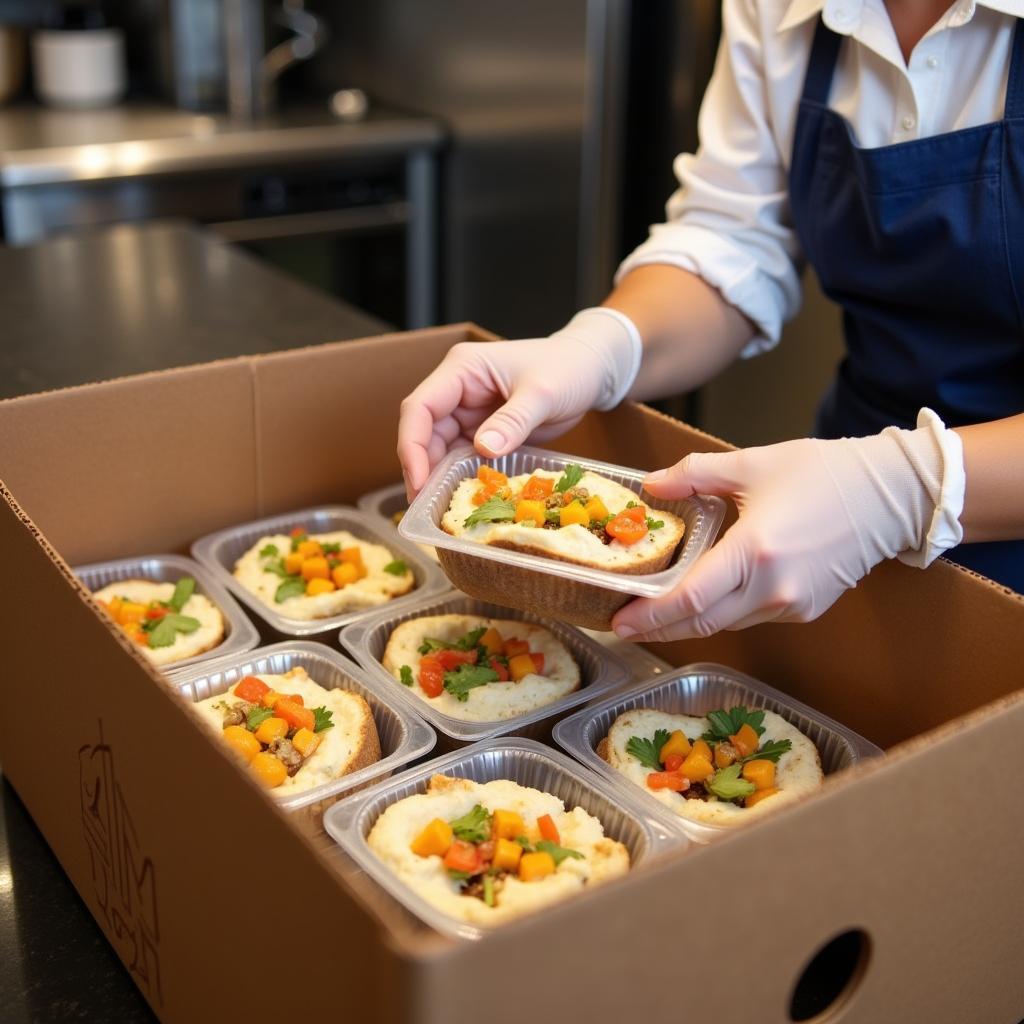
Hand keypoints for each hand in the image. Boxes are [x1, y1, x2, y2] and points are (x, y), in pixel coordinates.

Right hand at [397, 308, 640, 495]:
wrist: (590, 370)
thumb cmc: (568, 368)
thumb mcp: (543, 393)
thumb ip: (513, 420)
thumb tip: (482, 449)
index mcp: (462, 370)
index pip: (420, 407)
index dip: (412, 445)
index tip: (419, 480)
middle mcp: (457, 390)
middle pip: (424, 432)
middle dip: (421, 468)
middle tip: (424, 507)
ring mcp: (469, 412)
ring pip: (440, 448)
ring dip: (438, 477)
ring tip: (438, 510)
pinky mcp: (484, 431)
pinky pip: (462, 457)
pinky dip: (460, 477)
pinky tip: (462, 499)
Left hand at [612, 421, 959, 641]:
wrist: (890, 495)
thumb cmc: (822, 473)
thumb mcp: (750, 463)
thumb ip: (694, 475)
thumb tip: (651, 485)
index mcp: (753, 551)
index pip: (689, 600)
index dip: (649, 616)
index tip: (618, 621)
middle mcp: (772, 588)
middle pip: (702, 623)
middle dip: (658, 628)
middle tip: (622, 624)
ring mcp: (792, 604)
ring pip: (726, 623)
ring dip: (689, 622)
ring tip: (653, 610)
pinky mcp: (806, 609)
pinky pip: (752, 616)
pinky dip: (723, 611)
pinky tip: (704, 598)